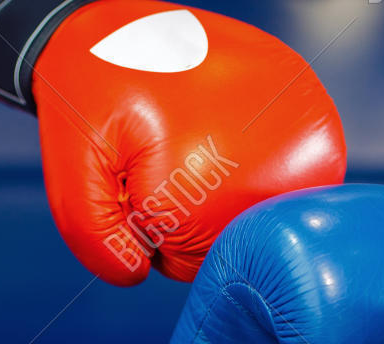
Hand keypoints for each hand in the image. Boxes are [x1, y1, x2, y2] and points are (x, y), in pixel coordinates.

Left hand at [0, 0, 344, 283]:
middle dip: (190, 213)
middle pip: (232, 238)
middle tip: (162, 158)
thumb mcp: (71, 175)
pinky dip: (251, 168)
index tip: (137, 180)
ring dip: (223, 191)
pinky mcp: (311, 111)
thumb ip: (95, 238)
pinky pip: (285, 182)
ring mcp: (304, 128)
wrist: (113, 32)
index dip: (154, 232)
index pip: (192, 260)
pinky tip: (223, 134)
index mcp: (209, 171)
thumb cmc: (93, 103)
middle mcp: (272, 153)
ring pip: (258, 213)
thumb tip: (139, 271)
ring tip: (192, 143)